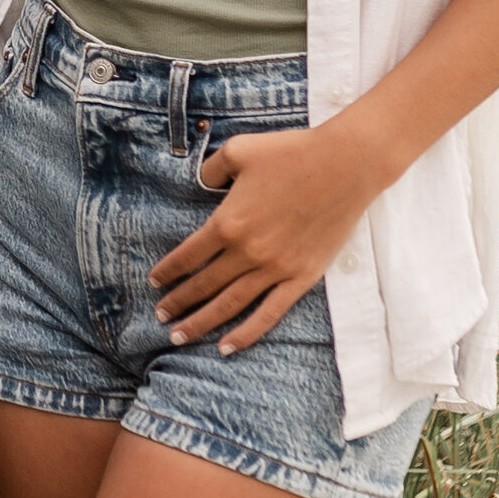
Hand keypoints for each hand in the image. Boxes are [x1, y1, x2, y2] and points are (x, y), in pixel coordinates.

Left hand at [149, 119, 386, 352]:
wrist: (345, 165)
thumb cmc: (290, 152)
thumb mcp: (238, 151)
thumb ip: (211, 169)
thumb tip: (200, 182)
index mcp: (228, 223)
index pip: (188, 256)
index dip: (168, 271)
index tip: (154, 282)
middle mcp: (248, 252)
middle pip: (204, 285)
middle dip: (178, 303)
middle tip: (160, 316)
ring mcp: (276, 269)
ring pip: (230, 305)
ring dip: (202, 322)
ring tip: (179, 337)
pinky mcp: (302, 277)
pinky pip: (269, 313)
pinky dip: (247, 333)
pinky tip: (227, 347)